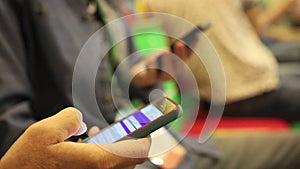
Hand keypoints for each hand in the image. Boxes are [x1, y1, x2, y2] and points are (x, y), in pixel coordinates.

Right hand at [0, 107, 150, 168]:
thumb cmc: (28, 163)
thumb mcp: (45, 131)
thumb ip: (70, 118)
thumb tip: (81, 121)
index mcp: (96, 162)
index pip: (138, 150)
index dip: (148, 136)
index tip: (151, 125)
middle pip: (132, 159)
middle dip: (132, 141)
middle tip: (128, 127)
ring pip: (119, 165)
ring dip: (117, 148)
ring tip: (100, 134)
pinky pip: (106, 168)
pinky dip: (105, 156)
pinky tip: (88, 144)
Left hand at [130, 42, 190, 87]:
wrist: (141, 73)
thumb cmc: (156, 59)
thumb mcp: (164, 51)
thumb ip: (172, 47)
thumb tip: (178, 40)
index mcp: (178, 65)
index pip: (188, 56)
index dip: (192, 48)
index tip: (195, 37)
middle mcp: (173, 74)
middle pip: (179, 66)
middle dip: (180, 55)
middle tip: (180, 44)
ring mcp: (161, 78)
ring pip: (167, 73)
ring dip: (167, 61)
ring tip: (166, 51)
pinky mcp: (149, 79)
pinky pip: (152, 75)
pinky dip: (152, 66)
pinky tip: (152, 59)